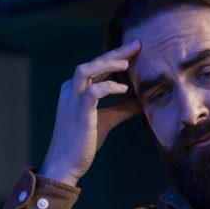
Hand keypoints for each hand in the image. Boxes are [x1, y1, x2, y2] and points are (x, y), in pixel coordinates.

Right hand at [40, 40, 142, 185]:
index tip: (135, 49)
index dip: (115, 56)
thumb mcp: (108, 120)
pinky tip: (124, 89)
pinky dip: (108, 87)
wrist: (65, 164)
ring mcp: (73, 100)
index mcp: (76, 90)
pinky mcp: (79, 113)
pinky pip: (92, 92)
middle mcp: (71, 90)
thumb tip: (144, 101)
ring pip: (86, 70)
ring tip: (127, 63)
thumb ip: (124, 108)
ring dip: (107, 64)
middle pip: (93, 62)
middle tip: (137, 44)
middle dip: (115, 53)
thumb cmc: (84, 143)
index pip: (96, 67)